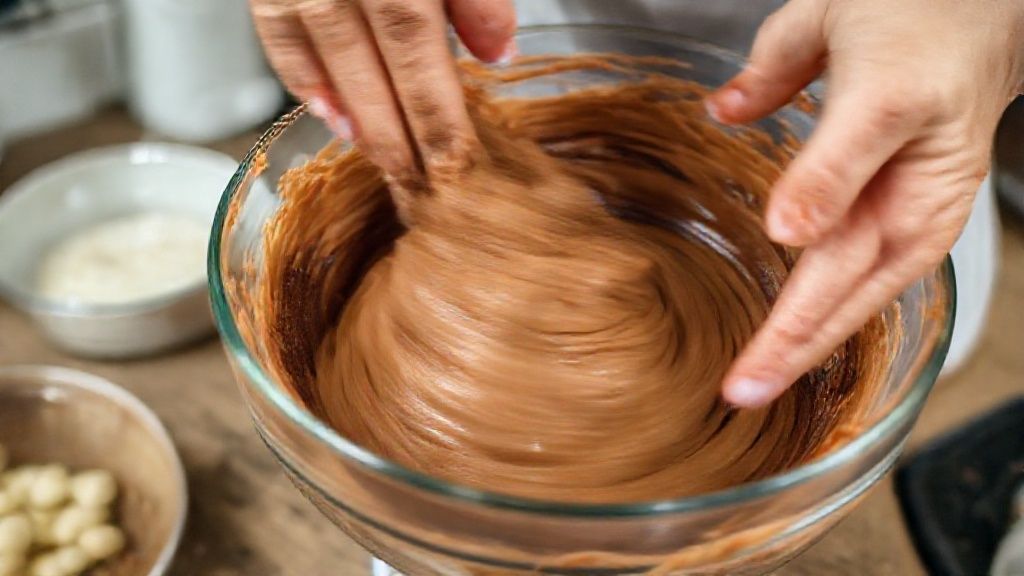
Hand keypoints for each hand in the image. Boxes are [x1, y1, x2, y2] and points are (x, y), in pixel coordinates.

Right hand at [248, 0, 515, 178]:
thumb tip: (495, 50)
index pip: (414, 38)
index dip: (436, 109)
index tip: (460, 164)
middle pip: (373, 59)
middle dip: (404, 135)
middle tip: (427, 193)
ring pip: (328, 54)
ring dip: (360, 118)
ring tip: (391, 164)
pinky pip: (277, 31)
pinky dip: (305, 78)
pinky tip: (334, 114)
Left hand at [709, 0, 1023, 406]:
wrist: (977, 4)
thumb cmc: (915, 14)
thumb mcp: (841, 40)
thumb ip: (806, 127)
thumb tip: (783, 228)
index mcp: (901, 159)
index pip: (831, 263)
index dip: (790, 324)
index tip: (750, 368)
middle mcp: (918, 201)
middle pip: (846, 293)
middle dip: (792, 350)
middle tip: (743, 394)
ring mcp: (920, 214)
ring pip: (859, 294)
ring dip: (808, 341)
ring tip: (761, 383)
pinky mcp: (914, 215)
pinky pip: (868, 275)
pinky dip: (831, 311)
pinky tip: (796, 338)